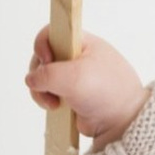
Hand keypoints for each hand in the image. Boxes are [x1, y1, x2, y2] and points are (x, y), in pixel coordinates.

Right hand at [25, 27, 148, 146]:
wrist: (122, 122)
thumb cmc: (107, 93)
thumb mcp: (74, 77)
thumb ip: (46, 74)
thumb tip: (33, 80)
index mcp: (84, 43)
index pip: (52, 32)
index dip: (42, 45)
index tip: (47, 60)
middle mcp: (78, 57)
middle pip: (43, 56)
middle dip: (41, 73)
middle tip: (49, 86)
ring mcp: (74, 76)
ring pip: (43, 76)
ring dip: (41, 89)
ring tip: (53, 102)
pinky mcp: (70, 93)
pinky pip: (48, 91)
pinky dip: (46, 98)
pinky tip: (55, 107)